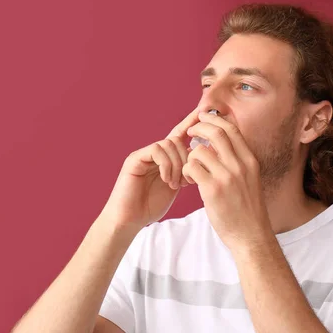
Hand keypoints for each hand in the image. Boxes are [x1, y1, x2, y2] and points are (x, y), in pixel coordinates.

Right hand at [102, 108, 199, 229]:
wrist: (129, 220)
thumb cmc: (150, 206)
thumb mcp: (175, 186)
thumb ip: (184, 170)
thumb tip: (201, 156)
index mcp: (163, 158)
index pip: (179, 135)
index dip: (190, 123)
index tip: (203, 112)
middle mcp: (152, 153)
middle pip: (177, 140)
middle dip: (186, 158)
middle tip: (186, 180)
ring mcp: (142, 154)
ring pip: (168, 143)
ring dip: (177, 164)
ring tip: (175, 184)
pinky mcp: (134, 159)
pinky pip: (156, 150)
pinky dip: (166, 165)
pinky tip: (166, 180)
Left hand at [182, 111, 273, 249]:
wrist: (251, 235)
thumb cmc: (248, 210)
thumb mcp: (250, 180)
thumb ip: (237, 162)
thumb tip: (219, 146)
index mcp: (250, 161)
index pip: (232, 129)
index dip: (215, 119)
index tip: (203, 118)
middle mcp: (240, 165)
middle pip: (216, 132)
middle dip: (199, 127)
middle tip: (189, 132)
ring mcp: (227, 177)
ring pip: (200, 151)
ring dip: (191, 156)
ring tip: (191, 169)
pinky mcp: (213, 190)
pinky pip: (192, 168)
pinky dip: (187, 171)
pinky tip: (190, 181)